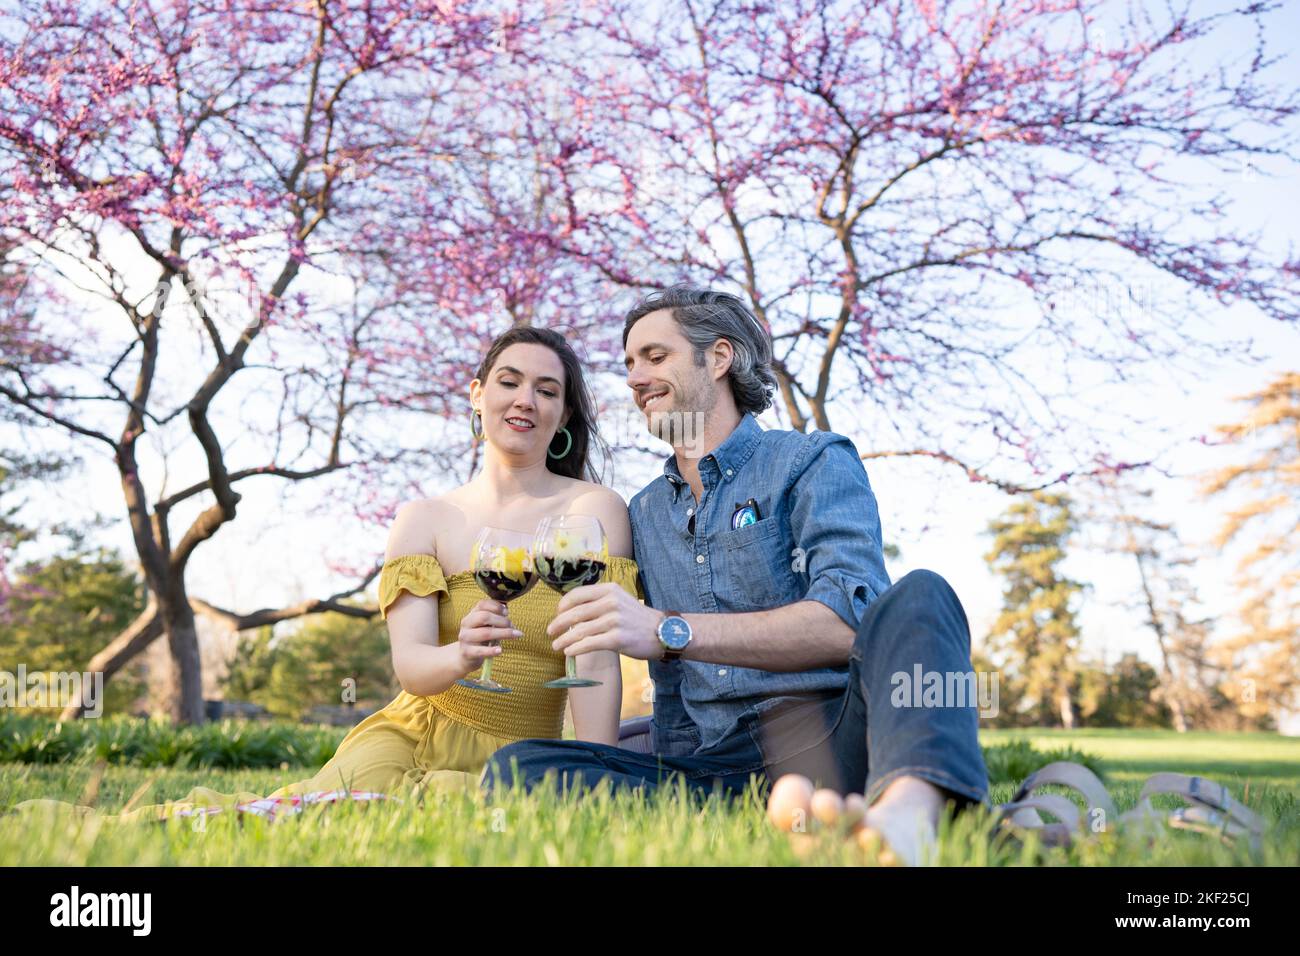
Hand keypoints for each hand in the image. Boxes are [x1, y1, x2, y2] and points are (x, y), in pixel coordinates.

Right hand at [455, 599, 522, 674]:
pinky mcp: (467, 652)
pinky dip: (491, 650)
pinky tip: (500, 650)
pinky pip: (480, 651)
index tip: (507, 612)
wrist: (465, 656)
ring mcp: (465, 638)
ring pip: (485, 633)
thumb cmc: (480, 638)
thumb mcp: (486, 626)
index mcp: (472, 615)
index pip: (482, 604)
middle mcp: (467, 624)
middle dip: (502, 620)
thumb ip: (495, 618)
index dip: (496, 607)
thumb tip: (506, 611)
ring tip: (515, 635)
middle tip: (512, 626)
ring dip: (503, 633)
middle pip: (484, 617)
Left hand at [547, 582, 666, 661]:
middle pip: (575, 613)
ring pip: (579, 630)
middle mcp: (611, 602)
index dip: (562, 606)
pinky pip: (589, 643)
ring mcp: (614, 620)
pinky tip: (569, 652)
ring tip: (556, 646)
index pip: (577, 594)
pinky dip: (575, 648)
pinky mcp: (617, 638)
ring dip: (563, 640)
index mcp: (609, 590)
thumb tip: (572, 611)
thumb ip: (599, 602)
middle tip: (549, 632)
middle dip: (558, 624)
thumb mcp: (620, 600)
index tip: (556, 614)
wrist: (663, 632)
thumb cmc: (637, 619)